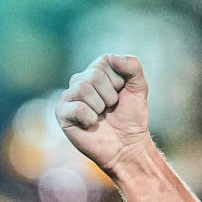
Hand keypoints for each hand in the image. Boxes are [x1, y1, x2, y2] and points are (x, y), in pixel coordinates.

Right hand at [55, 54, 151, 173]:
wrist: (126, 145)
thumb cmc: (131, 116)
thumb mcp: (139, 87)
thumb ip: (132, 66)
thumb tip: (112, 56)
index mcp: (97, 70)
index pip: (105, 61)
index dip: (119, 80)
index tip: (121, 93)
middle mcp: (80, 80)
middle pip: (94, 75)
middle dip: (110, 95)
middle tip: (111, 107)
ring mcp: (69, 96)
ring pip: (83, 88)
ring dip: (100, 106)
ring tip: (101, 115)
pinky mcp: (62, 114)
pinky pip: (77, 108)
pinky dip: (91, 118)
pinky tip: (92, 124)